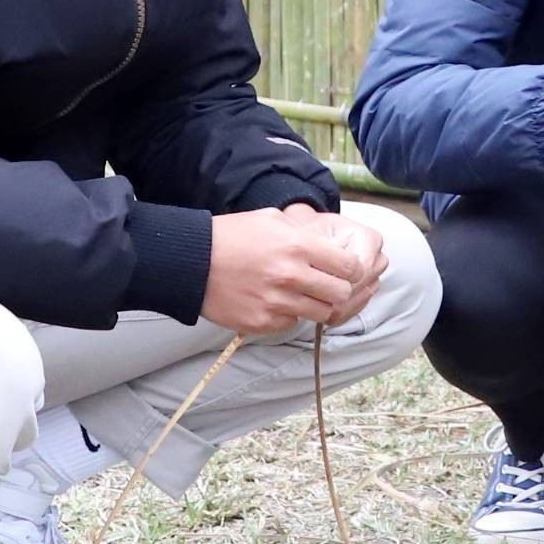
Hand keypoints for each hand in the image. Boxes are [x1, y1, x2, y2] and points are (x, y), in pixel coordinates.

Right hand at [205, 203, 379, 335]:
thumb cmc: (231, 235)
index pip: (350, 266)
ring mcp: (276, 303)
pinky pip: (291, 323)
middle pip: (340, 294)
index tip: (343, 268)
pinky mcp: (262, 322)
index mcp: (298, 247)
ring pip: (320, 313)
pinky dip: (289, 314)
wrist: (191, 262)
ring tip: (300, 292)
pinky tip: (276, 301)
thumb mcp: (271, 219)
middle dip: (338, 289)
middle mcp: (290, 277)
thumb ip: (304, 233)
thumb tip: (331, 245)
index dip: (351, 268)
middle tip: (325, 284)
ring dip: (315, 304)